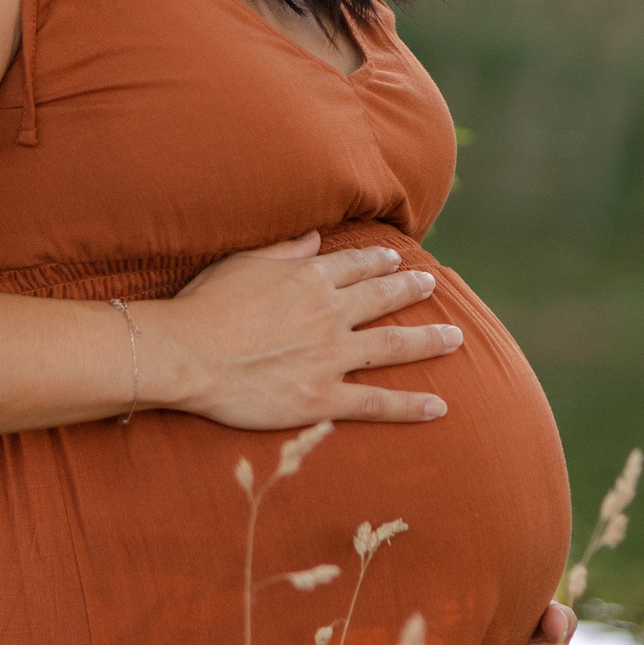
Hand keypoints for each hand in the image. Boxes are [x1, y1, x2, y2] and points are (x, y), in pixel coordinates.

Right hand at [142, 231, 463, 428]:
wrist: (188, 354)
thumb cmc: (205, 305)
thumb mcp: (243, 262)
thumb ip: (286, 250)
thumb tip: (316, 237)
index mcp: (310, 279)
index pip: (357, 266)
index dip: (380, 261)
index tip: (397, 257)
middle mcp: (330, 314)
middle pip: (383, 298)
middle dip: (412, 289)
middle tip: (433, 285)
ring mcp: (330, 356)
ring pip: (392, 345)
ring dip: (428, 340)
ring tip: (455, 337)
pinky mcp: (323, 397)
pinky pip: (376, 402)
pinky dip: (411, 405)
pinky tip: (440, 407)